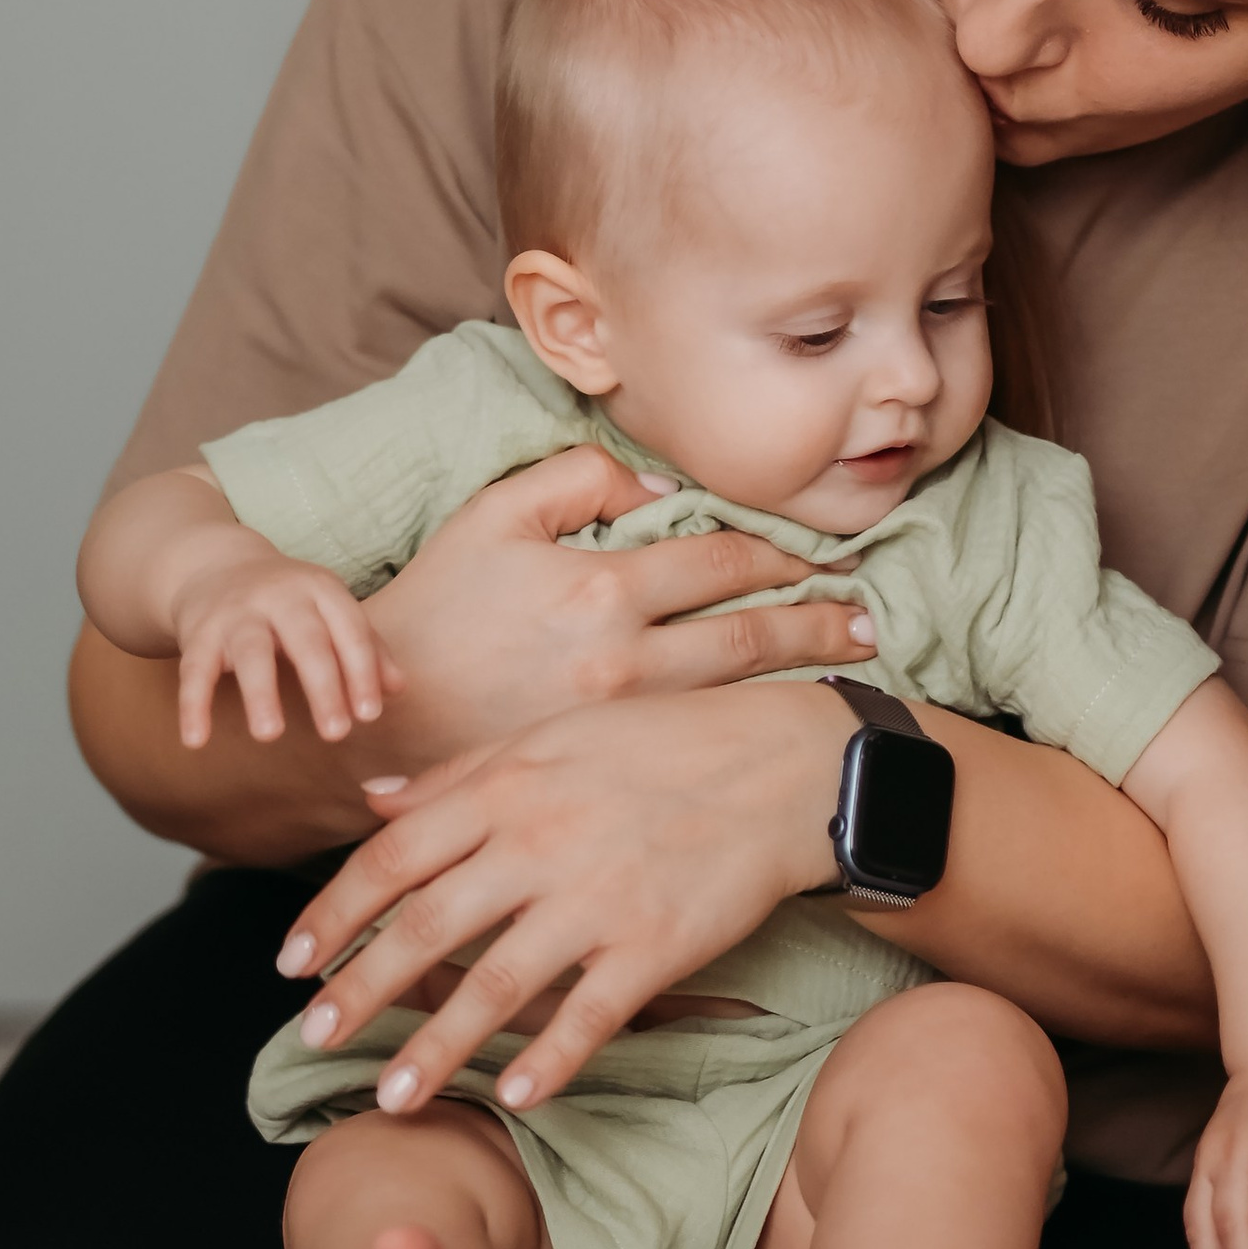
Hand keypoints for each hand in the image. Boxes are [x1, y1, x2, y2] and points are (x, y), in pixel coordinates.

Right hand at [170, 552, 399, 750]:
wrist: (214, 565)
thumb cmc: (289, 602)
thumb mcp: (329, 611)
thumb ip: (365, 647)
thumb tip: (398, 690)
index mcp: (320, 589)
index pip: (349, 630)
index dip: (362, 671)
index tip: (370, 715)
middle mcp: (279, 596)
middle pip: (305, 641)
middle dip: (322, 687)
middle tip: (336, 734)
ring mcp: (236, 613)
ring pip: (250, 653)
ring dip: (260, 694)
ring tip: (269, 735)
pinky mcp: (199, 632)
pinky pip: (194, 669)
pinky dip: (192, 705)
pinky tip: (195, 741)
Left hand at [273, 680, 854, 1115]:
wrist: (783, 765)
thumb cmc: (665, 743)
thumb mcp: (553, 732)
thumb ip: (458, 773)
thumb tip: (371, 800)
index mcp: (508, 785)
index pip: (395, 855)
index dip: (335, 912)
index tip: (291, 959)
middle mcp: (540, 842)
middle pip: (427, 927)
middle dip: (360, 989)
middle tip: (311, 1036)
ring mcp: (598, 898)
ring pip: (496, 984)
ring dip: (435, 1047)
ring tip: (389, 1097)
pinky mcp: (655, 944)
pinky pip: (590, 1014)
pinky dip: (549, 1058)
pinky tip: (511, 1094)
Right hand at [358, 443, 878, 766]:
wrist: (378, 722)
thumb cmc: (434, 609)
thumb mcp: (492, 515)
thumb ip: (579, 478)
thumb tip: (663, 488)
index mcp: (599, 590)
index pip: (722, 561)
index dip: (783, 552)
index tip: (825, 556)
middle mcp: (623, 663)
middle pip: (752, 636)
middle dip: (820, 622)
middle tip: (869, 618)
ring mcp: (621, 727)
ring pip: (739, 695)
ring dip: (804, 674)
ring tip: (852, 659)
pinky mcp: (610, 770)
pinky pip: (702, 741)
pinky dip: (753, 722)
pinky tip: (784, 715)